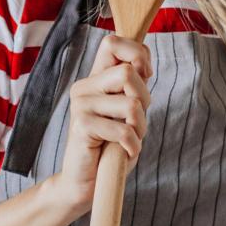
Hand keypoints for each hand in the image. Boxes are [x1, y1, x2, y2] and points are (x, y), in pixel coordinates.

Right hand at [49, 35, 152, 216]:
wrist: (86, 182)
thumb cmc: (111, 147)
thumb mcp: (128, 112)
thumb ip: (133, 87)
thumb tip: (144, 66)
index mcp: (95, 79)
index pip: (113, 43)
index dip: (137, 54)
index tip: (145, 76)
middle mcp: (84, 87)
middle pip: (128, 72)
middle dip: (145, 99)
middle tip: (135, 121)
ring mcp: (80, 105)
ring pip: (131, 103)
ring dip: (140, 127)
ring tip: (128, 140)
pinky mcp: (81, 125)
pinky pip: (123, 129)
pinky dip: (133, 145)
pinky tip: (124, 152)